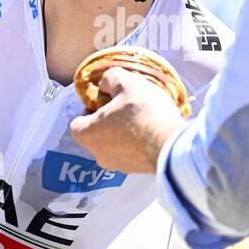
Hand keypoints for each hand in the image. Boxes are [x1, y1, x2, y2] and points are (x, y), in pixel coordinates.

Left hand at [68, 66, 183, 173]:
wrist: (172, 144)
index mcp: (88, 135)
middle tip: (125, 105)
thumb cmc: (142, 111)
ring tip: (142, 116)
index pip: (76, 123)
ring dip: (124, 130)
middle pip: (96, 133)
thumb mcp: (125, 82)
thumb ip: (110, 78)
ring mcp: (119, 166)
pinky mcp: (138, 170)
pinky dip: (138, 142)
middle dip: (108, 119)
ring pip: (115, 144)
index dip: (88, 108)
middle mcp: (98, 155)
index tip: (104, 99)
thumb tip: (105, 84)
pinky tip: (152, 129)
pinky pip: (132, 152)